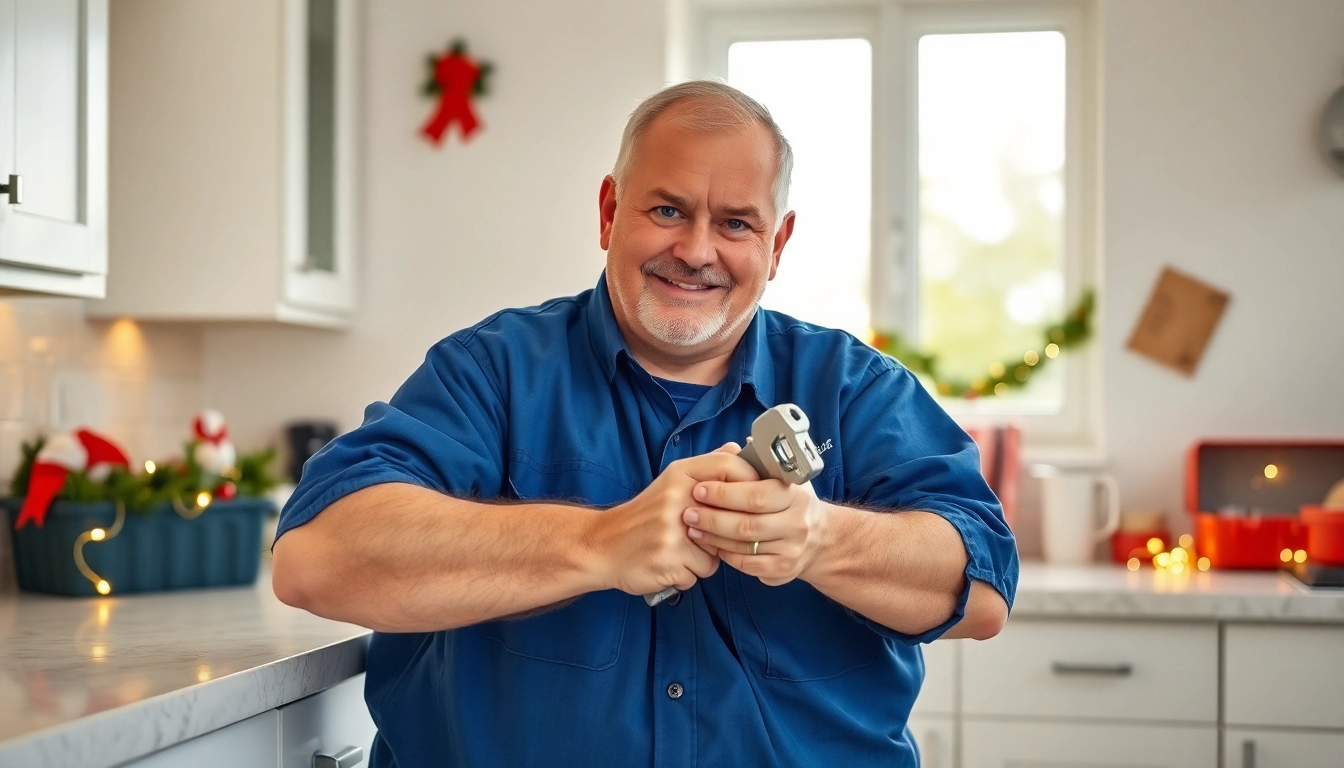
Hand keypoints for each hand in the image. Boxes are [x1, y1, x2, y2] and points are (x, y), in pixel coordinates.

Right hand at [589, 444, 757, 596]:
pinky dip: (687, 574)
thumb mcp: (671, 482)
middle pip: (732, 517)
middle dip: (727, 532)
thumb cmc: (643, 517)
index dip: (751, 483)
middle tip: (708, 536)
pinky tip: (670, 564)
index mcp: (679, 475)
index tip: (754, 499)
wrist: (601, 545)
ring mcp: (671, 532)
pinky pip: (698, 574)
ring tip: (681, 550)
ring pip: (717, 553)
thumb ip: (707, 466)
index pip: (730, 467)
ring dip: (704, 558)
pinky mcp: (667, 561)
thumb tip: (736, 447)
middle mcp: (676, 499)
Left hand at [682, 477, 831, 586]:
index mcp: (797, 495)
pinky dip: (725, 554)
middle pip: (747, 524)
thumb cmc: (793, 502)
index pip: (757, 495)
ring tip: (693, 528)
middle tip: (689, 512)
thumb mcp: (785, 479)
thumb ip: (758, 465)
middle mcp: (797, 524)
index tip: (700, 489)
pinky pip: (746, 564)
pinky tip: (712, 545)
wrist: (820, 538)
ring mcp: (791, 549)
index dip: (724, 493)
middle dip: (712, 518)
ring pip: (743, 546)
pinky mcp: (783, 569)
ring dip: (713, 537)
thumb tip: (731, 449)